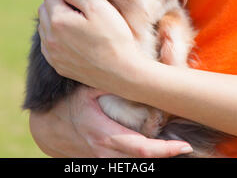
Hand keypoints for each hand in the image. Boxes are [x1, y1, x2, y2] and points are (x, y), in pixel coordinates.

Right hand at [29, 86, 192, 157]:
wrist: (50, 127)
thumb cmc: (71, 105)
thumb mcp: (86, 90)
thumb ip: (107, 82)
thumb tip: (128, 70)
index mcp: (105, 134)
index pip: (141, 149)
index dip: (165, 150)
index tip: (183, 146)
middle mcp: (107, 152)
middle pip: (143, 162)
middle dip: (166, 156)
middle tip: (186, 147)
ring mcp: (105, 159)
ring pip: (135, 165)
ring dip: (157, 158)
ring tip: (176, 147)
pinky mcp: (104, 160)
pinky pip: (127, 163)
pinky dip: (144, 158)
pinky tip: (159, 148)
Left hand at [38, 0, 144, 92]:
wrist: (122, 72)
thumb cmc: (113, 36)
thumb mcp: (98, 5)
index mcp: (57, 20)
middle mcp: (49, 38)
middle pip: (44, 10)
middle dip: (57, 5)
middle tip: (80, 10)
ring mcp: (52, 54)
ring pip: (44, 27)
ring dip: (55, 21)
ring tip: (78, 25)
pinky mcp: (58, 65)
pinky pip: (49, 45)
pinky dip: (57, 38)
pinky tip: (75, 39)